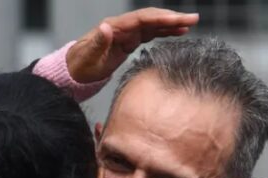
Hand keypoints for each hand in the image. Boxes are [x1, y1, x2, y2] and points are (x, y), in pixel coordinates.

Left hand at [66, 8, 199, 83]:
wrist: (74, 70)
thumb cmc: (80, 65)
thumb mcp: (88, 57)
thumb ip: (97, 42)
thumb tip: (106, 26)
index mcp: (115, 28)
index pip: (142, 19)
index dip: (161, 18)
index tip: (178, 20)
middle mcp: (123, 27)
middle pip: (151, 18)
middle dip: (173, 18)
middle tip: (194, 18)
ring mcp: (127, 33)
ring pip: (153, 24)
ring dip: (172, 23)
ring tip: (191, 23)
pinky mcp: (129, 41)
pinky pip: (150, 33)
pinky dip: (164, 32)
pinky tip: (178, 33)